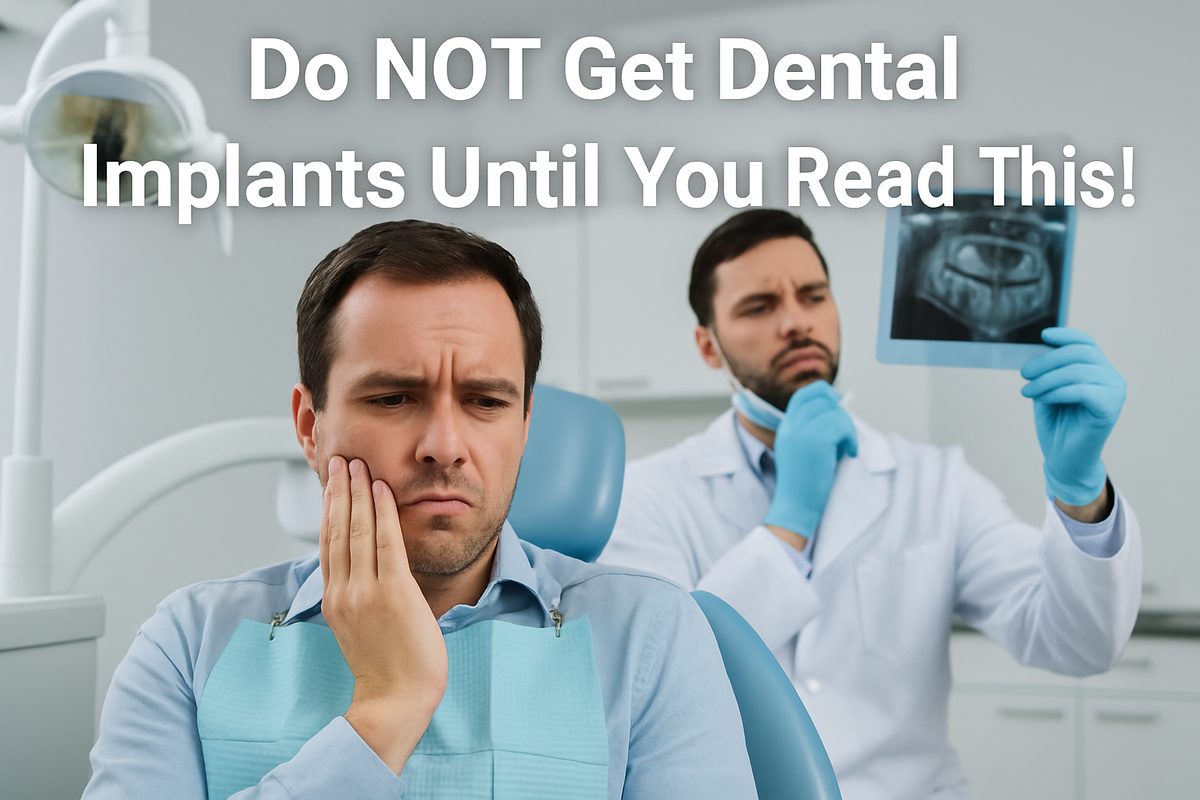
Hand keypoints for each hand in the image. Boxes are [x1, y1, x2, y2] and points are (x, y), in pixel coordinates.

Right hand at [321, 456, 447, 772]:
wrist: (396, 701)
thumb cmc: (388, 670)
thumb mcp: (359, 629)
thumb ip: (357, 599)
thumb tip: (360, 576)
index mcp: (335, 601)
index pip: (328, 544)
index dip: (328, 509)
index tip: (331, 482)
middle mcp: (344, 592)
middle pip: (336, 529)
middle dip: (338, 491)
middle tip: (340, 460)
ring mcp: (367, 592)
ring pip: (357, 530)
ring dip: (358, 492)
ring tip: (357, 465)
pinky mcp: (394, 593)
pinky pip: (386, 542)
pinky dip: (382, 512)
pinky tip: (382, 489)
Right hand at [763, 381, 857, 546]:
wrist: (796, 506)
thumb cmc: (804, 484)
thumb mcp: (801, 451)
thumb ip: (811, 432)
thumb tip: (838, 415)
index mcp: (786, 428)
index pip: (804, 395)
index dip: (824, 395)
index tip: (838, 408)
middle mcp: (791, 426)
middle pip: (821, 398)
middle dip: (840, 413)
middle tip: (845, 435)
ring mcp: (801, 432)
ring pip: (834, 412)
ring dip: (848, 428)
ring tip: (847, 448)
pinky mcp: (816, 441)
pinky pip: (841, 426)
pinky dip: (851, 438)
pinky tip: (850, 453)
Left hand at [1020, 328, 1124, 506]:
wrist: (1063, 459)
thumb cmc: (1057, 424)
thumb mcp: (1048, 389)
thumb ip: (1049, 369)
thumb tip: (1042, 346)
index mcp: (1099, 370)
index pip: (1086, 343)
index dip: (1065, 336)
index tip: (1043, 336)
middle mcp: (1112, 378)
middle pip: (1080, 354)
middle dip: (1047, 361)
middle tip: (1024, 374)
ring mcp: (1115, 393)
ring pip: (1078, 371)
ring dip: (1047, 379)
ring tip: (1028, 391)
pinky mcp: (1110, 409)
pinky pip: (1082, 390)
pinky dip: (1057, 391)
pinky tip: (1042, 398)